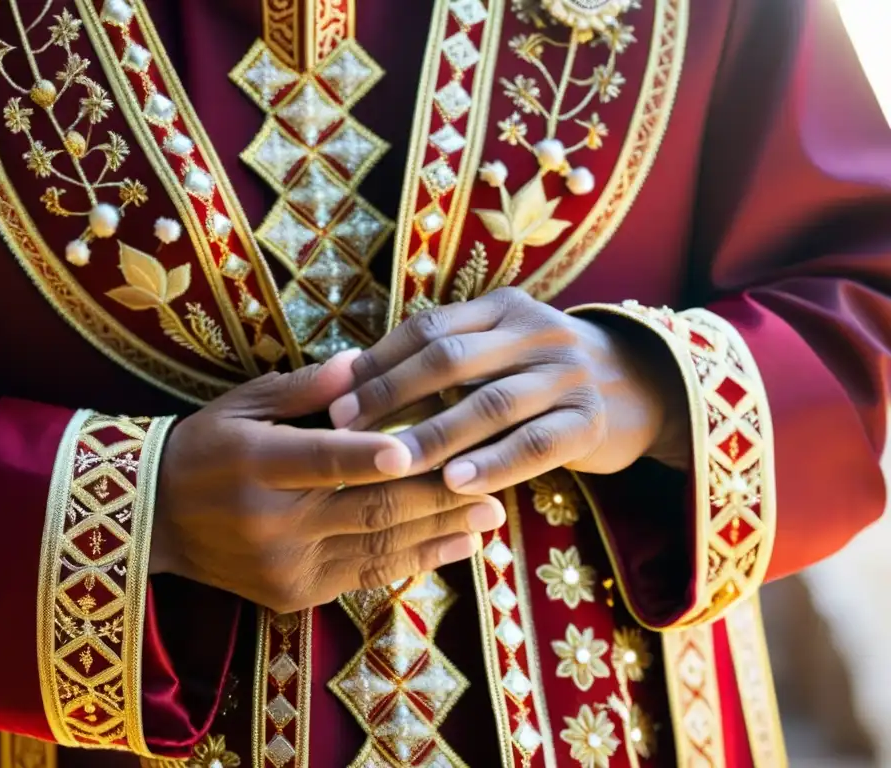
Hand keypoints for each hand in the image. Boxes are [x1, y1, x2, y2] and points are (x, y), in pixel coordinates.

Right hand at [152, 350, 504, 613]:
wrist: (154, 520)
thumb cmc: (204, 448)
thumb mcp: (242, 405)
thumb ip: (303, 389)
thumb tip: (361, 363)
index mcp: (255, 464)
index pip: (324, 459)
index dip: (373, 456)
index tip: (424, 448)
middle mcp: (271, 521)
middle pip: (368, 509)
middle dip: (437, 499)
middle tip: (496, 490)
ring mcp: (284, 565)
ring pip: (376, 549)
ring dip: (438, 535)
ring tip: (490, 521)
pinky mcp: (292, 594)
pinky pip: (363, 577)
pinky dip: (411, 562)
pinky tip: (452, 548)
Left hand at [329, 289, 688, 494]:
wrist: (638, 386)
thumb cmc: (540, 374)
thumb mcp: (498, 350)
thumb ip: (441, 359)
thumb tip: (351, 379)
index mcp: (502, 309)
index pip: (428, 329)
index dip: (378, 362)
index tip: (334, 397)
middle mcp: (535, 331)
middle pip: (450, 360)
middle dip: (390, 395)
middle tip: (345, 429)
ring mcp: (567, 374)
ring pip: (489, 404)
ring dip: (434, 436)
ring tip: (389, 464)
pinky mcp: (590, 421)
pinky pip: (536, 444)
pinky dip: (494, 464)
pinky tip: (457, 484)